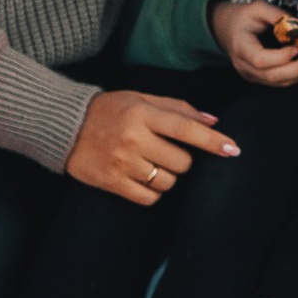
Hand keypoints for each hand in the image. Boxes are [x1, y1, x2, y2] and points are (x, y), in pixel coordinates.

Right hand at [67, 89, 242, 205]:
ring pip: (168, 182)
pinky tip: (142, 178)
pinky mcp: (112, 182)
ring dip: (167, 176)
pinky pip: (149, 198)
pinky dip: (152, 192)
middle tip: (165, 151)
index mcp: (143, 113)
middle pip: (182, 162)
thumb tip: (213, 121)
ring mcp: (122, 162)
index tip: (233, 150)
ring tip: (150, 163)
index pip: (186, 128)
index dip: (212, 142)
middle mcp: (134, 138)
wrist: (64, 126)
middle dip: (182, 160)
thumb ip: (177, 108)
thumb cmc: (109, 110)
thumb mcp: (140, 99)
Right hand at [209, 0, 297, 86]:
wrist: (226, 29)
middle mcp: (243, 65)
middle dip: (296, 69)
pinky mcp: (258, 78)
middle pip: (271, 75)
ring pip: (277, 82)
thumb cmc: (242, 17)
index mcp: (240, 46)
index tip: (297, 47)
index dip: (280, 57)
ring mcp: (250, 75)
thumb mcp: (257, 7)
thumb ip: (276, 14)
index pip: (260, 59)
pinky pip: (278, 82)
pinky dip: (294, 76)